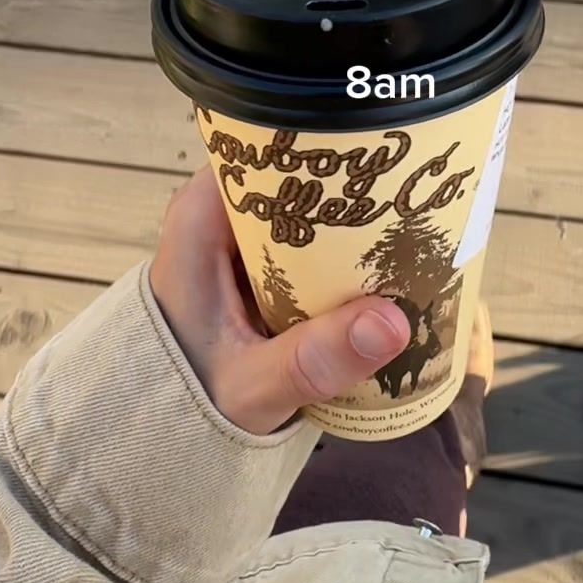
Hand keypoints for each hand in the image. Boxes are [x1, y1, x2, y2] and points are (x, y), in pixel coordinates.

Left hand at [149, 168, 410, 435]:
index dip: (326, 143)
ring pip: (313, 215)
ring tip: (427, 228)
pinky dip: (351, 263)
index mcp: (202, 218)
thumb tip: (393, 323)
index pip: (267, 146)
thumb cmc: (181, 402)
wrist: (154, 439)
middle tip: (429, 195)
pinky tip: (399, 272)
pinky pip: (315, 252)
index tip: (388, 151)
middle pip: (300, 177)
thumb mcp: (249, 387)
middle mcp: (223, 219)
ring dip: (362, 228)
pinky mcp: (265, 276)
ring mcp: (245, 248)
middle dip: (359, 189)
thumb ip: (312, 361)